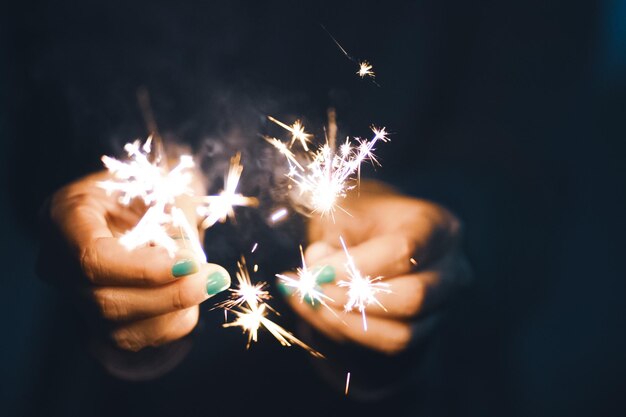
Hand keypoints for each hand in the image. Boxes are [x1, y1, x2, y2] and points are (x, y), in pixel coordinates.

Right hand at [37, 171, 230, 351]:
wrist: (147, 201)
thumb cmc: (156, 187)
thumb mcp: (167, 188)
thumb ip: (177, 225)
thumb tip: (193, 268)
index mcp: (63, 215)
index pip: (91, 258)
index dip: (143, 269)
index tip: (191, 264)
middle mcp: (58, 262)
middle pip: (105, 301)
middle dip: (169, 295)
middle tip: (215, 277)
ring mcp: (73, 297)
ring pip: (120, 330)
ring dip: (175, 311)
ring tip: (210, 281)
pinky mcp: (97, 322)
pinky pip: (136, 339)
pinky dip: (174, 322)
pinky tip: (194, 295)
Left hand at [278, 181, 470, 354]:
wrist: (375, 234)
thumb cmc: (359, 219)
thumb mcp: (340, 213)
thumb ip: (328, 239)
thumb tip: (317, 272)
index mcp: (436, 226)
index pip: (403, 251)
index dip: (356, 266)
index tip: (315, 272)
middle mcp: (451, 268)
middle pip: (411, 298)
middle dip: (352, 300)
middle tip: (309, 292)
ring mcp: (443, 305)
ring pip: (401, 334)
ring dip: (346, 324)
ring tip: (309, 303)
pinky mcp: (424, 331)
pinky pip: (389, 347)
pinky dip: (349, 335)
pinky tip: (321, 315)